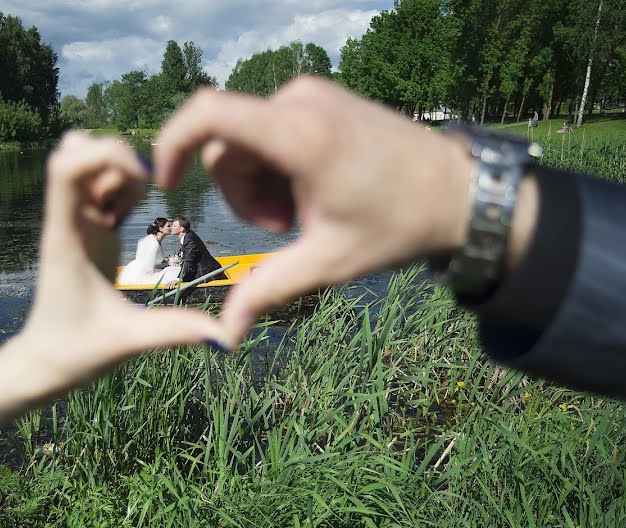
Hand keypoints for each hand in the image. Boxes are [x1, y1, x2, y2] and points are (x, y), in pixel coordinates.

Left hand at [15, 133, 223, 394]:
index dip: (105, 155)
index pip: (65, 169)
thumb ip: (174, 332)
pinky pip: (101, 186)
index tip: (145, 179)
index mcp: (67, 238)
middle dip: (117, 155)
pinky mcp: (89, 230)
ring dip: (120, 169)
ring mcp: (77, 223)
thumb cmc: (75, 352)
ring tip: (142, 202)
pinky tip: (138, 212)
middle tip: (147, 188)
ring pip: (88, 162)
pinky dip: (122, 185)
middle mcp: (69, 221)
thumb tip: (227, 337)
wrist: (44, 363)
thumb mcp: (128, 342)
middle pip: (74, 150)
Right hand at [154, 76, 473, 342]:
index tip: (166, 186)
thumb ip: (268, 292)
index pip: (208, 115)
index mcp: (299, 134)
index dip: (171, 145)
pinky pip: (269, 129)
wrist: (459, 192)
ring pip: (245, 141)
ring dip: (260, 184)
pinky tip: (313, 191)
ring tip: (305, 213)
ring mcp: (311, 94)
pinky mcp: (320, 97)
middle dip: (240, 195)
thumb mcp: (328, 263)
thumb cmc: (399, 225)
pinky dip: (276, 166)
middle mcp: (299, 101)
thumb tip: (224, 336)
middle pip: (225, 147)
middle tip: (286, 228)